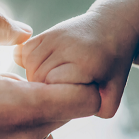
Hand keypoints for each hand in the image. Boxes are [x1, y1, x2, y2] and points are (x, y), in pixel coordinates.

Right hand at [0, 9, 100, 138]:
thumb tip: (24, 34)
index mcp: (16, 110)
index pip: (85, 99)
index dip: (77, 73)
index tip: (46, 61)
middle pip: (68, 112)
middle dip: (53, 86)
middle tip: (17, 68)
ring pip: (49, 127)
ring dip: (37, 105)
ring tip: (1, 87)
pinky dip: (21, 123)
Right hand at [14, 0, 138, 117]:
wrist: (112, 26)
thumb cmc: (113, 64)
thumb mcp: (113, 94)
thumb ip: (95, 110)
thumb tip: (66, 112)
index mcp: (85, 63)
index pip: (53, 89)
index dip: (56, 99)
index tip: (68, 100)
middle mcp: (67, 47)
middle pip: (38, 78)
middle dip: (44, 90)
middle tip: (58, 94)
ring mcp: (55, 36)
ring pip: (29, 65)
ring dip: (35, 77)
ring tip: (50, 83)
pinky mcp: (46, 32)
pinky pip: (25, 52)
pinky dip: (29, 63)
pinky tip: (43, 68)